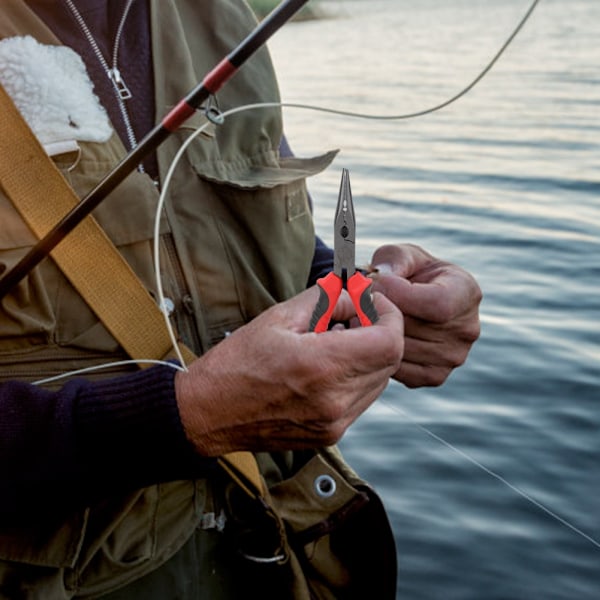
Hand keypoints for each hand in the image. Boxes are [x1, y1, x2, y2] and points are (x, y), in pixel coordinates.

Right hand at [175, 287, 403, 455]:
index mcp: (320, 367)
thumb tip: (357, 293)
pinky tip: (329, 366)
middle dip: (380, 331)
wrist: (208, 414)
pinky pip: (363, 400)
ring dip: (369, 355)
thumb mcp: (278, 317)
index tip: (374, 302)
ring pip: (380, 381)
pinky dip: (357, 377)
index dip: (390, 316)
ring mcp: (334, 423)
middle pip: (390, 361)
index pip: (390, 342)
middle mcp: (334, 401)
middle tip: (353, 316)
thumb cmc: (236, 364)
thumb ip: (326, 299)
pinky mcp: (330, 435)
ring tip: (336, 341)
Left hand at [367, 243, 481, 387]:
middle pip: (416, 328)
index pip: (438, 304)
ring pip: (404, 350)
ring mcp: (454, 357)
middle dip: (381, 313)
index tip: (376, 284)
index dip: (400, 294)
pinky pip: (401, 371)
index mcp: (466, 292)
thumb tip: (381, 278)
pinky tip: (373, 337)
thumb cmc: (406, 272)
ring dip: (376, 335)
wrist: (411, 300)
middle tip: (358, 301)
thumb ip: (393, 260)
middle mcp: (467, 329)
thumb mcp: (401, 255)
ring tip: (362, 317)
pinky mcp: (434, 376)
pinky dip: (381, 356)